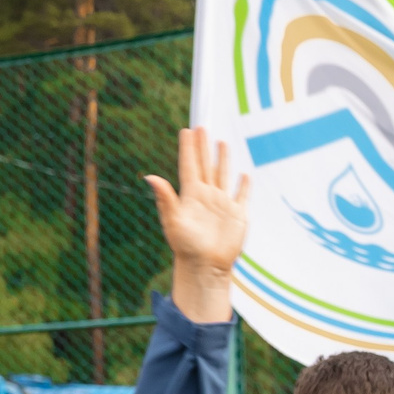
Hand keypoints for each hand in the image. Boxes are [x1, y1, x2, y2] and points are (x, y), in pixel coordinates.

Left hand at [146, 128, 251, 324]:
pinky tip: (244, 175)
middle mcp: (207, 196)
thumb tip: (150, 176)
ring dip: (223, 159)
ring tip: (222, 142)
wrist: (206, 266)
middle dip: (203, 146)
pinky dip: (243, 185)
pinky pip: (241, 196)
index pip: (189, 165)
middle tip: (201, 127)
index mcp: (190, 195)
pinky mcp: (237, 215)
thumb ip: (165, 198)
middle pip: (206, 165)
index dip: (188, 148)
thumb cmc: (186, 246)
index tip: (186, 130)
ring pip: (223, 175)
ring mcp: (223, 205)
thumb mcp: (172, 220)